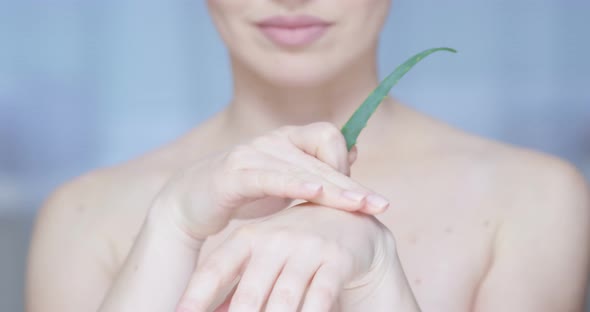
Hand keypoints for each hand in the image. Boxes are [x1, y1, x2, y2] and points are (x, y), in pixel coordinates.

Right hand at [149, 122, 389, 239]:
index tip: (359, 196)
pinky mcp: (234, 173)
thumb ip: (317, 168)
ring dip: (334, 189)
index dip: (346, 164)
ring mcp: (252, 154)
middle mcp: (273, 140)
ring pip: (302, 167)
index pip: (328, 137)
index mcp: (287, 140)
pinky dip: (293, 183)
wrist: (191, 203)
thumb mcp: (285, 181)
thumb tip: (355, 148)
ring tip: (359, 206)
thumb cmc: (242, 194)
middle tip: (380, 204)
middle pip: (322, 154)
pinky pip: (270, 177)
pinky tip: (315, 191)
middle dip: (353, 183)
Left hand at [176, 203, 394, 311]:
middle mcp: (275, 240)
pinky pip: (320, 296)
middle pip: (249, 293)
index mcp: (249, 238)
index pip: (215, 269)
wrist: (347, 219)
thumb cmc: (294, 244)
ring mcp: (307, 248)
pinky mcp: (336, 259)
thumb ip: (238, 284)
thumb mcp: (262, 256)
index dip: (195, 296)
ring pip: (284, 298)